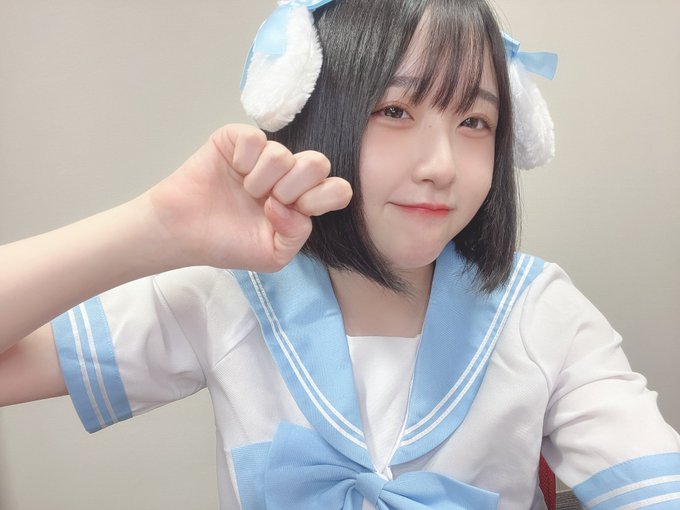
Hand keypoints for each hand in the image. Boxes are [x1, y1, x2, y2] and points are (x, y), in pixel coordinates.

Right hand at [145, 124, 351, 271]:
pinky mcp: (237, 139)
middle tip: (269, 202)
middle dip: (294, 188)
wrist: (182, 233)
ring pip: (282, 154)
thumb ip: (297, 234)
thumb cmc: (226, 243)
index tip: (298, 211)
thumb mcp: (273, 255)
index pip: (338, 189)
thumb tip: (293, 206)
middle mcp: (287, 175)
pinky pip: (255, 138)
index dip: (322, 198)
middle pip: (318, 163)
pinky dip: (244, 160)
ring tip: (245, 192)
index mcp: (301, 201)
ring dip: (261, 180)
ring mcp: (263, 156)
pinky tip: (233, 171)